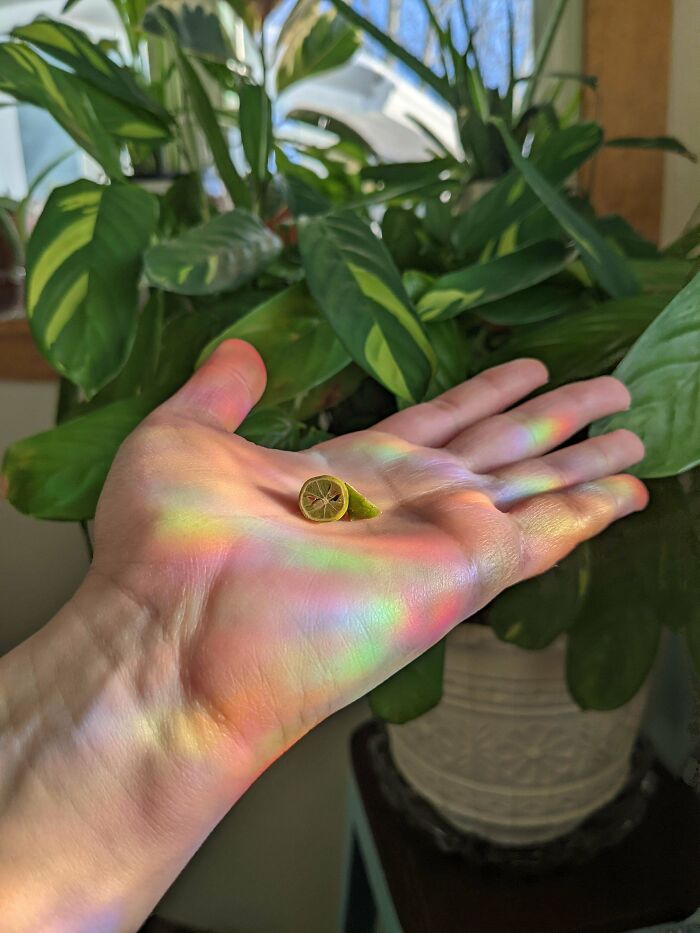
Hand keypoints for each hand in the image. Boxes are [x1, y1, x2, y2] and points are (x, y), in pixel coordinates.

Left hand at [91, 340, 646, 772]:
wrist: (175, 639)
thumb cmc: (166, 547)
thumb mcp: (186, 440)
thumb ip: (223, 392)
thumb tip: (240, 350)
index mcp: (344, 471)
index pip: (436, 421)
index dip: (484, 394)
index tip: (530, 368)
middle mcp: (400, 503)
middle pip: (499, 449)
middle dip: (557, 421)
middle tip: (612, 392)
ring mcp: (436, 537)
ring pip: (534, 485)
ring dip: (587, 461)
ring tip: (637, 434)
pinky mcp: (463, 569)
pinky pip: (545, 532)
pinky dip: (590, 512)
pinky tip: (628, 492)